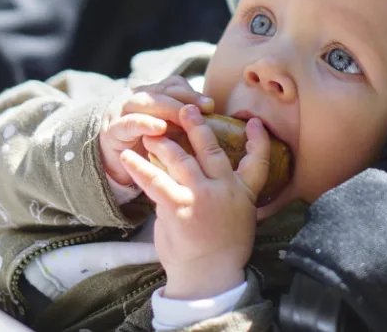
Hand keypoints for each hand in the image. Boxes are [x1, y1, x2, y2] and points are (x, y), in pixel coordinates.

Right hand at [100, 76, 213, 184]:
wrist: (118, 168)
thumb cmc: (148, 148)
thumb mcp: (170, 132)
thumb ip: (185, 121)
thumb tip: (213, 116)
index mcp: (151, 94)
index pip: (173, 85)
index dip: (191, 93)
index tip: (211, 105)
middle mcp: (135, 97)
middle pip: (161, 91)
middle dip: (185, 99)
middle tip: (205, 108)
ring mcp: (121, 111)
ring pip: (146, 102)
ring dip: (168, 108)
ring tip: (185, 116)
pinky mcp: (112, 129)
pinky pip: (129, 123)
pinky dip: (145, 123)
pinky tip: (160, 128)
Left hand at [119, 104, 270, 298]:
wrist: (208, 276)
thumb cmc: (220, 250)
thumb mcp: (238, 219)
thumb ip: (227, 194)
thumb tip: (207, 176)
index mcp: (243, 193)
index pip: (256, 161)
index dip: (258, 140)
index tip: (254, 122)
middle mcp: (224, 190)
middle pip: (211, 149)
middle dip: (197, 126)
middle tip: (186, 109)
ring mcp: (202, 196)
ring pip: (181, 159)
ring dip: (164, 142)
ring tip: (151, 132)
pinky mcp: (179, 207)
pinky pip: (155, 181)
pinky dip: (140, 167)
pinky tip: (128, 157)